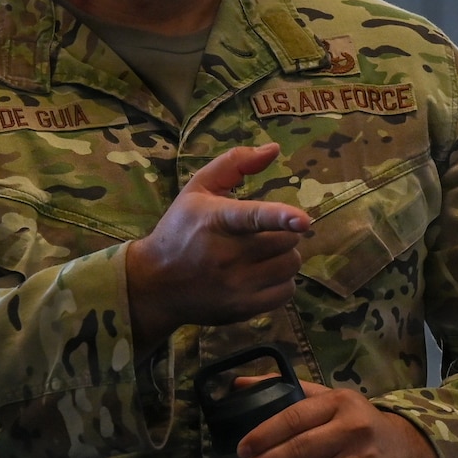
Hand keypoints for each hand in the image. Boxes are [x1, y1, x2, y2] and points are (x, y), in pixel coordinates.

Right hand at [125, 145, 311, 352]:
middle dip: (284, 232)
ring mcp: (235, 286)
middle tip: (266, 233)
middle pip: (285, 241)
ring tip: (264, 253)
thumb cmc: (181, 229)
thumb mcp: (198, 189)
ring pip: (290, 266)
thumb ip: (235, 164)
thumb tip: (274, 149)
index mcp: (215, 220)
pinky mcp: (242, 308)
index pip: (252, 217)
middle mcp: (226, 255)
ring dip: (285, 256)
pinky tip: (263, 274)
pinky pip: (286, 292)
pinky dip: (282, 281)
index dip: (280, 217)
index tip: (303, 220)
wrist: (154, 284)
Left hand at [231, 380, 443, 457]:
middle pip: (301, 450)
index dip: (264, 433)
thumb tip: (238, 385)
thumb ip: (290, 391)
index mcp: (338, 403)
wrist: (411, 453)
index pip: (294, 416)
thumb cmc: (359, 425)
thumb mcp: (332, 400)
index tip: (241, 450)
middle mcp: (353, 430)